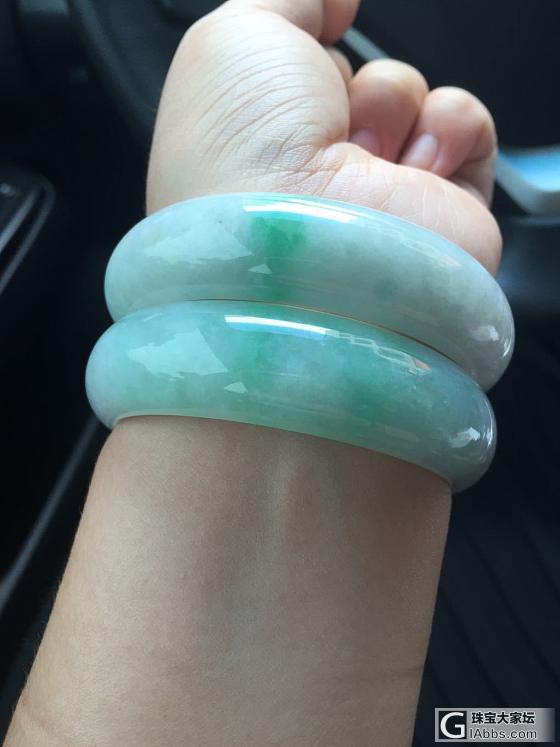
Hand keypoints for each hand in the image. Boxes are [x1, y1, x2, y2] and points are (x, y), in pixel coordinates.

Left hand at [147, 0, 500, 273]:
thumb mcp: (238, 36)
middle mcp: (317, 173)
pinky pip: (465, 130)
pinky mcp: (438, 214)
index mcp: (261, 141)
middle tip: (320, 121)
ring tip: (361, 152)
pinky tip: (415, 161)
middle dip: (344, 81)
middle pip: (358, 82)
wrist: (303, 240)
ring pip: (412, 100)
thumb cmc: (245, 147)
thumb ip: (293, 2)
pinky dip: (450, 125)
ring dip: (391, 102)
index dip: (306, 58)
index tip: (303, 56)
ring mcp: (378, 195)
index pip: (305, 75)